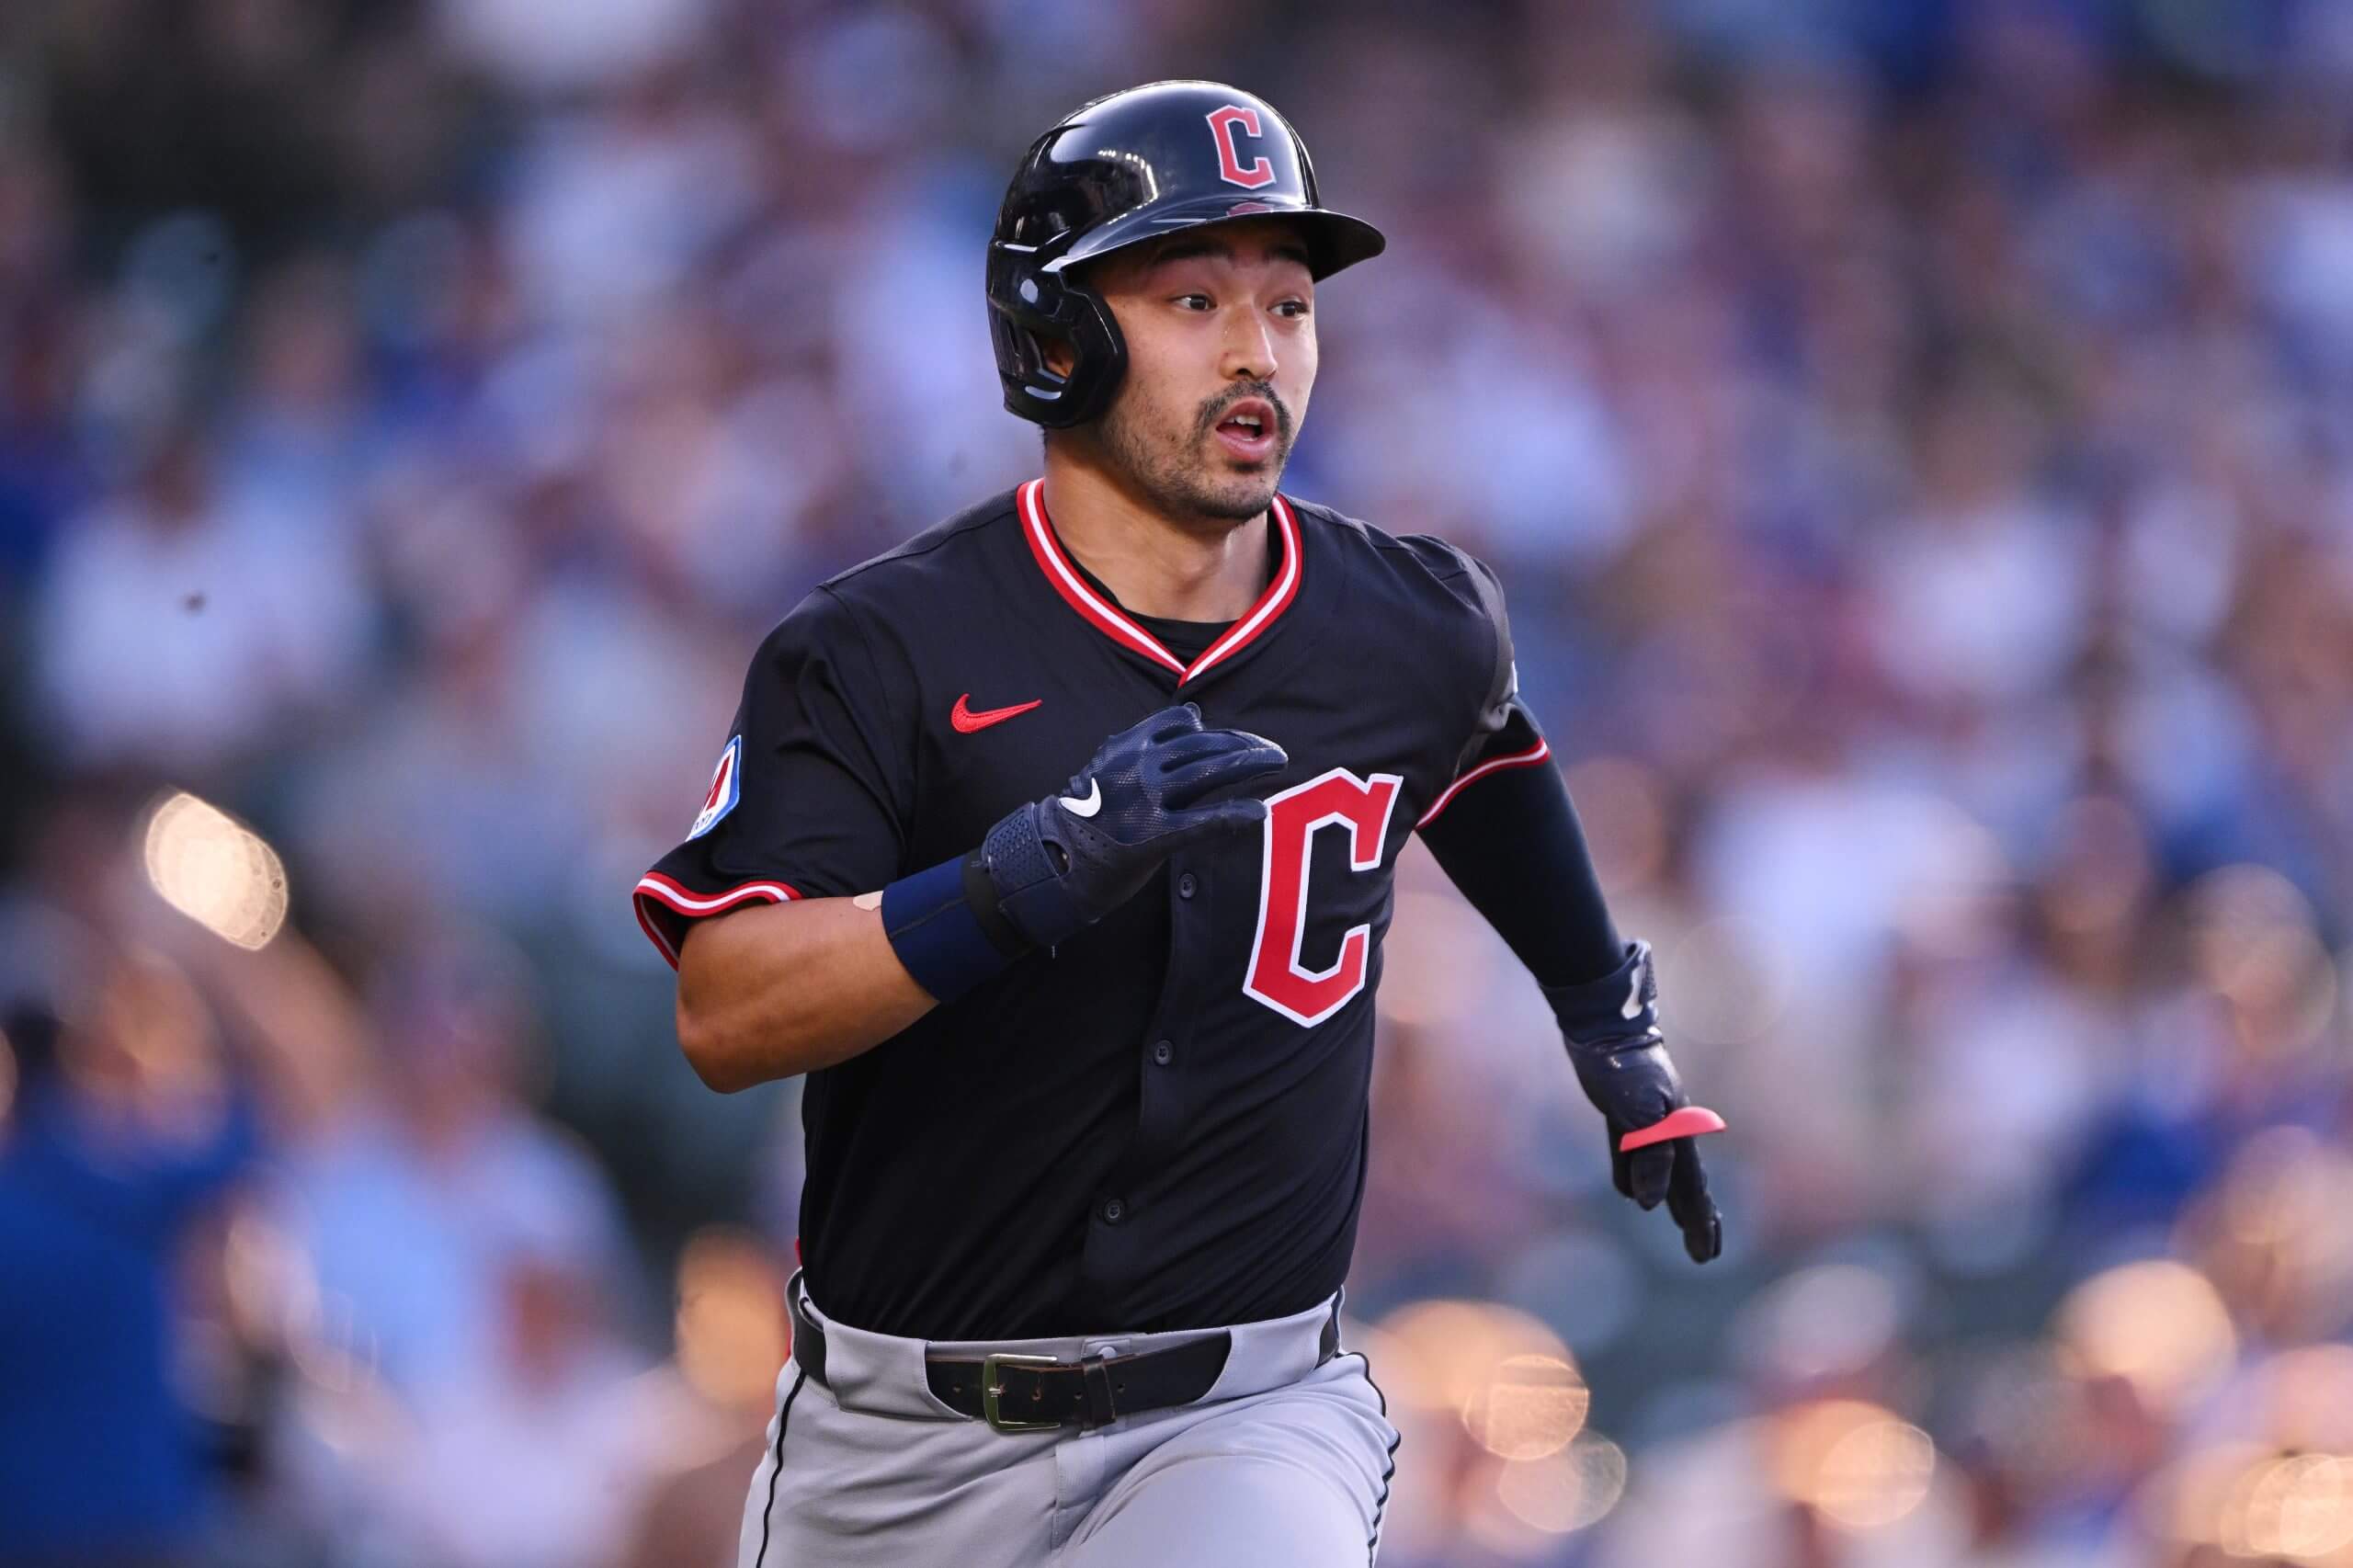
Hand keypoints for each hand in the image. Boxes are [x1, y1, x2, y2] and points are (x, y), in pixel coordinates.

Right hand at [979, 704, 1286, 949]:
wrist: (1054, 859)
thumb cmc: (1086, 815)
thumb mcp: (1108, 765)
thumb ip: (1148, 741)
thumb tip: (1196, 714)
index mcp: (1126, 745)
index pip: (1181, 723)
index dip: (1216, 729)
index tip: (1238, 739)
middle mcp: (1138, 765)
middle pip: (1204, 745)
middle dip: (1245, 745)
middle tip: (1274, 752)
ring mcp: (1146, 799)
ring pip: (1210, 772)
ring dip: (1250, 764)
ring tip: (1277, 763)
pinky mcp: (1153, 836)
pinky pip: (1205, 820)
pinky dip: (1235, 813)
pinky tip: (1258, 811)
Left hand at [1546, 941, 1723, 1262]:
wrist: (1605, 1025)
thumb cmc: (1624, 1069)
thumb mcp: (1639, 1115)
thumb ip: (1648, 1158)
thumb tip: (1647, 1206)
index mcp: (1678, 1135)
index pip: (1692, 1191)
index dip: (1699, 1224)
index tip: (1706, 1256)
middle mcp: (1669, 1130)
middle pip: (1686, 1185)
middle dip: (1695, 1219)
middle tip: (1703, 1254)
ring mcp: (1647, 1120)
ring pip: (1660, 1170)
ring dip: (1668, 1198)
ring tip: (1675, 1220)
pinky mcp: (1622, 1111)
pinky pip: (1631, 1153)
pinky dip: (1633, 1174)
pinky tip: (1628, 1191)